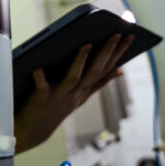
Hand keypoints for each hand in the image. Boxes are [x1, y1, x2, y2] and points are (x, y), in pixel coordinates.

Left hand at [14, 34, 134, 153]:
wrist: (34, 130)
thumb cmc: (56, 107)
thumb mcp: (81, 96)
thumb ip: (98, 83)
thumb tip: (119, 69)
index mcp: (85, 90)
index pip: (106, 69)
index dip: (119, 53)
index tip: (130, 37)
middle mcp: (76, 94)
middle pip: (95, 71)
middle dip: (107, 52)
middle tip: (117, 34)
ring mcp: (60, 97)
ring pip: (73, 78)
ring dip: (80, 62)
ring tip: (86, 44)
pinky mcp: (41, 100)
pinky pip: (42, 88)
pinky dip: (40, 79)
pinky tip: (38, 68)